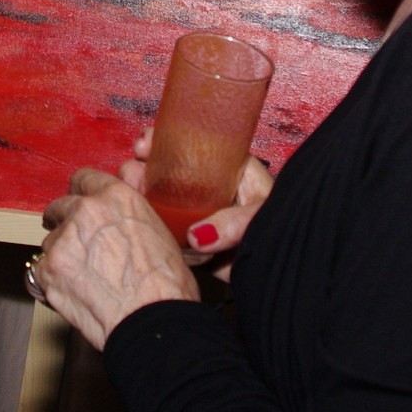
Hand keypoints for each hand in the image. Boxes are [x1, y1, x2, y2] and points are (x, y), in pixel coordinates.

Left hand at [37, 169, 200, 349]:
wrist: (152, 322)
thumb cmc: (166, 287)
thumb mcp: (159, 234)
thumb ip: (129, 218)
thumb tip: (118, 220)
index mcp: (117, 197)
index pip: (84, 179)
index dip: (81, 194)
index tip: (80, 206)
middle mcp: (86, 212)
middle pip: (59, 206)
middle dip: (64, 222)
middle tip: (77, 244)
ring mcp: (63, 240)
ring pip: (50, 241)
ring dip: (62, 255)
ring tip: (84, 278)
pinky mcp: (48, 270)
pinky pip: (40, 270)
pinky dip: (52, 281)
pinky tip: (74, 292)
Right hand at [117, 130, 273, 281]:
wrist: (276, 270)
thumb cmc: (282, 232)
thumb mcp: (262, 218)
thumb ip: (234, 225)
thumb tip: (197, 237)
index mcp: (231, 170)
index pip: (195, 146)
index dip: (166, 140)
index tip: (145, 142)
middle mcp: (210, 189)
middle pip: (170, 168)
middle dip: (146, 163)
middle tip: (132, 165)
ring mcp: (197, 213)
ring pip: (161, 196)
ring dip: (140, 190)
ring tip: (129, 186)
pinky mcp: (189, 240)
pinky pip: (163, 226)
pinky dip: (147, 220)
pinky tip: (136, 215)